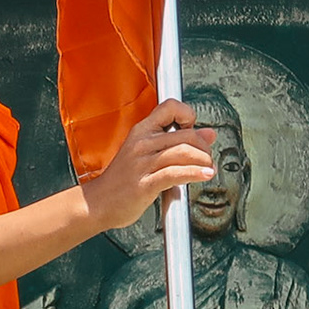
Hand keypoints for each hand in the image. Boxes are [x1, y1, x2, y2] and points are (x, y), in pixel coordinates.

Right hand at [79, 100, 216, 231]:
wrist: (99, 202)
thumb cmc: (123, 179)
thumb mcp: (145, 153)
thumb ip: (175, 142)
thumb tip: (209, 133)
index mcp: (141, 131)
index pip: (169, 107)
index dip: (187, 114)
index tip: (193, 129)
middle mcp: (141, 143)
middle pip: (185, 135)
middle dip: (204, 147)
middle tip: (207, 158)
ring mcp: (142, 163)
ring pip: (183, 152)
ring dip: (204, 161)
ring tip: (209, 169)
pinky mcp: (145, 184)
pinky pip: (175, 173)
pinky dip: (195, 173)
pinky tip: (205, 175)